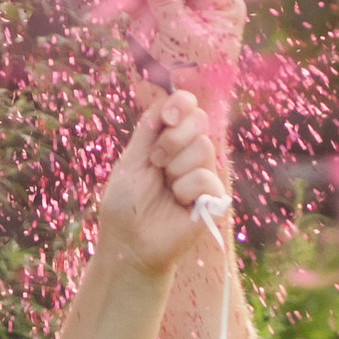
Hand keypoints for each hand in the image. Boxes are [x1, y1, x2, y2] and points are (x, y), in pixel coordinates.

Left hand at [96, 88, 227, 276]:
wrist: (129, 242)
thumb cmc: (125, 205)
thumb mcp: (132, 159)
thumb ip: (150, 128)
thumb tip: (168, 96)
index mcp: (168, 140)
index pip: (188, 106)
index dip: (181, 104)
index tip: (168, 116)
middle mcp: (188, 154)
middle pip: (199, 120)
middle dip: (173, 138)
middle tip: (157, 162)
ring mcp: (202, 174)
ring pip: (203, 148)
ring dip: (175, 168)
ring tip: (166, 188)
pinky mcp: (213, 198)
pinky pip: (206, 178)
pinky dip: (185, 190)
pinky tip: (178, 204)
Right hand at [120, 0, 246, 128]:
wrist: (178, 114)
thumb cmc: (189, 79)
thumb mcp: (179, 34)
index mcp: (220, 0)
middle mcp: (201, 0)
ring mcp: (178, 8)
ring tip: (127, 3)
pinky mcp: (158, 20)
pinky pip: (140, 0)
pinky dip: (131, 2)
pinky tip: (126, 9)